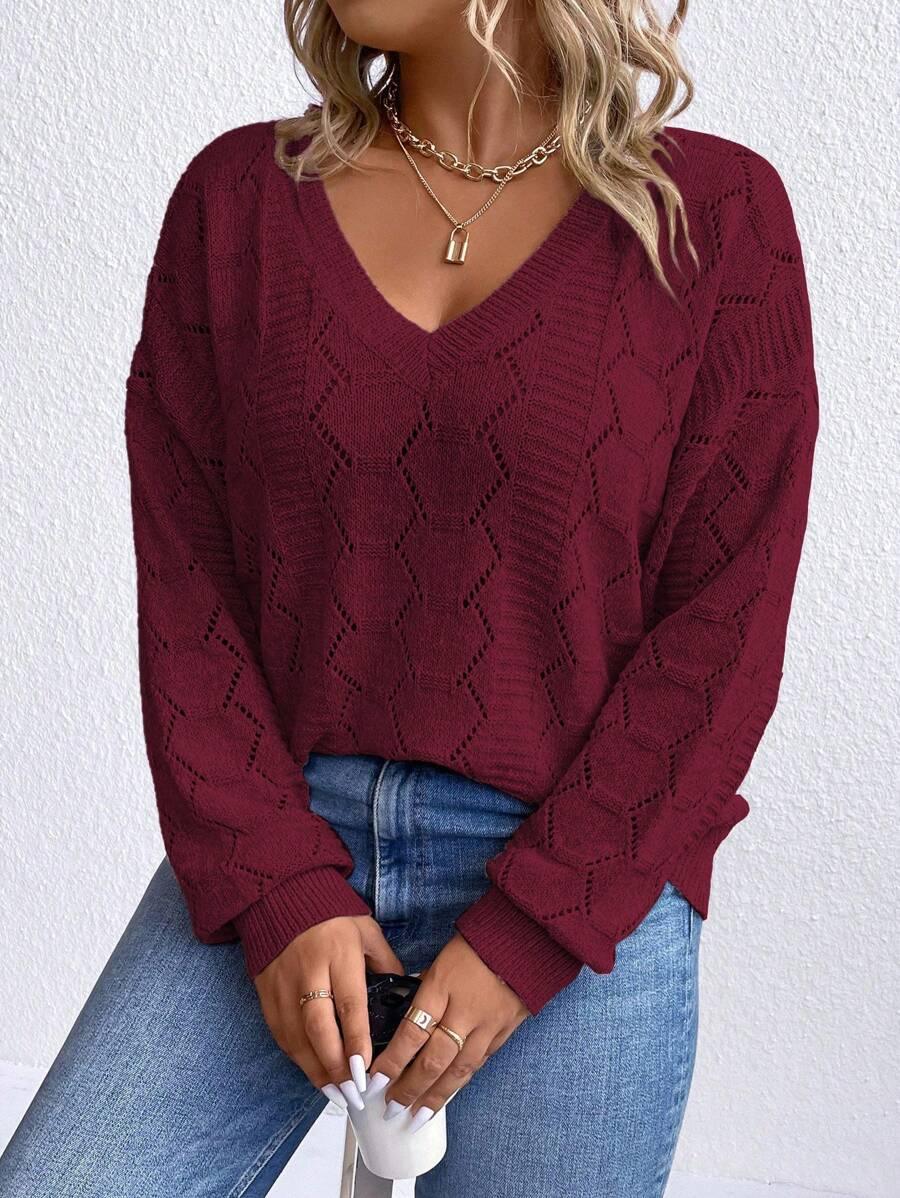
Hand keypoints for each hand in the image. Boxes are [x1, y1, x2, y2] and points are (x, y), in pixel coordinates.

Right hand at [253, 914, 403, 1110]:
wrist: (280, 898)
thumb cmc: (329, 915)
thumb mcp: (366, 930)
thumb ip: (385, 962)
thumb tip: (405, 992)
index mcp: (338, 952)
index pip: (348, 1003)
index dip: (356, 1039)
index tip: (364, 1068)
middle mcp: (308, 971)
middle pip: (319, 1026)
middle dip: (335, 1064)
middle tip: (352, 1091)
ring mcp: (283, 985)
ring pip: (297, 1037)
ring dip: (316, 1069)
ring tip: (337, 1094)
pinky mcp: (266, 994)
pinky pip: (281, 1034)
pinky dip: (298, 1059)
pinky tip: (314, 1075)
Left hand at [366, 932, 529, 1130]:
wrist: (524, 938)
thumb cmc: (477, 943)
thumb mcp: (440, 958)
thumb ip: (424, 988)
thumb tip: (405, 1012)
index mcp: (442, 987)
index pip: (411, 1033)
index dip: (392, 1062)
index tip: (375, 1080)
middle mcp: (464, 1011)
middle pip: (433, 1060)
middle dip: (410, 1089)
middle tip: (392, 1109)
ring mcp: (487, 1025)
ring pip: (458, 1070)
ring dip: (436, 1097)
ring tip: (418, 1117)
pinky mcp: (504, 1031)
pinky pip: (479, 1062)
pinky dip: (461, 1081)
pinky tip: (448, 1094)